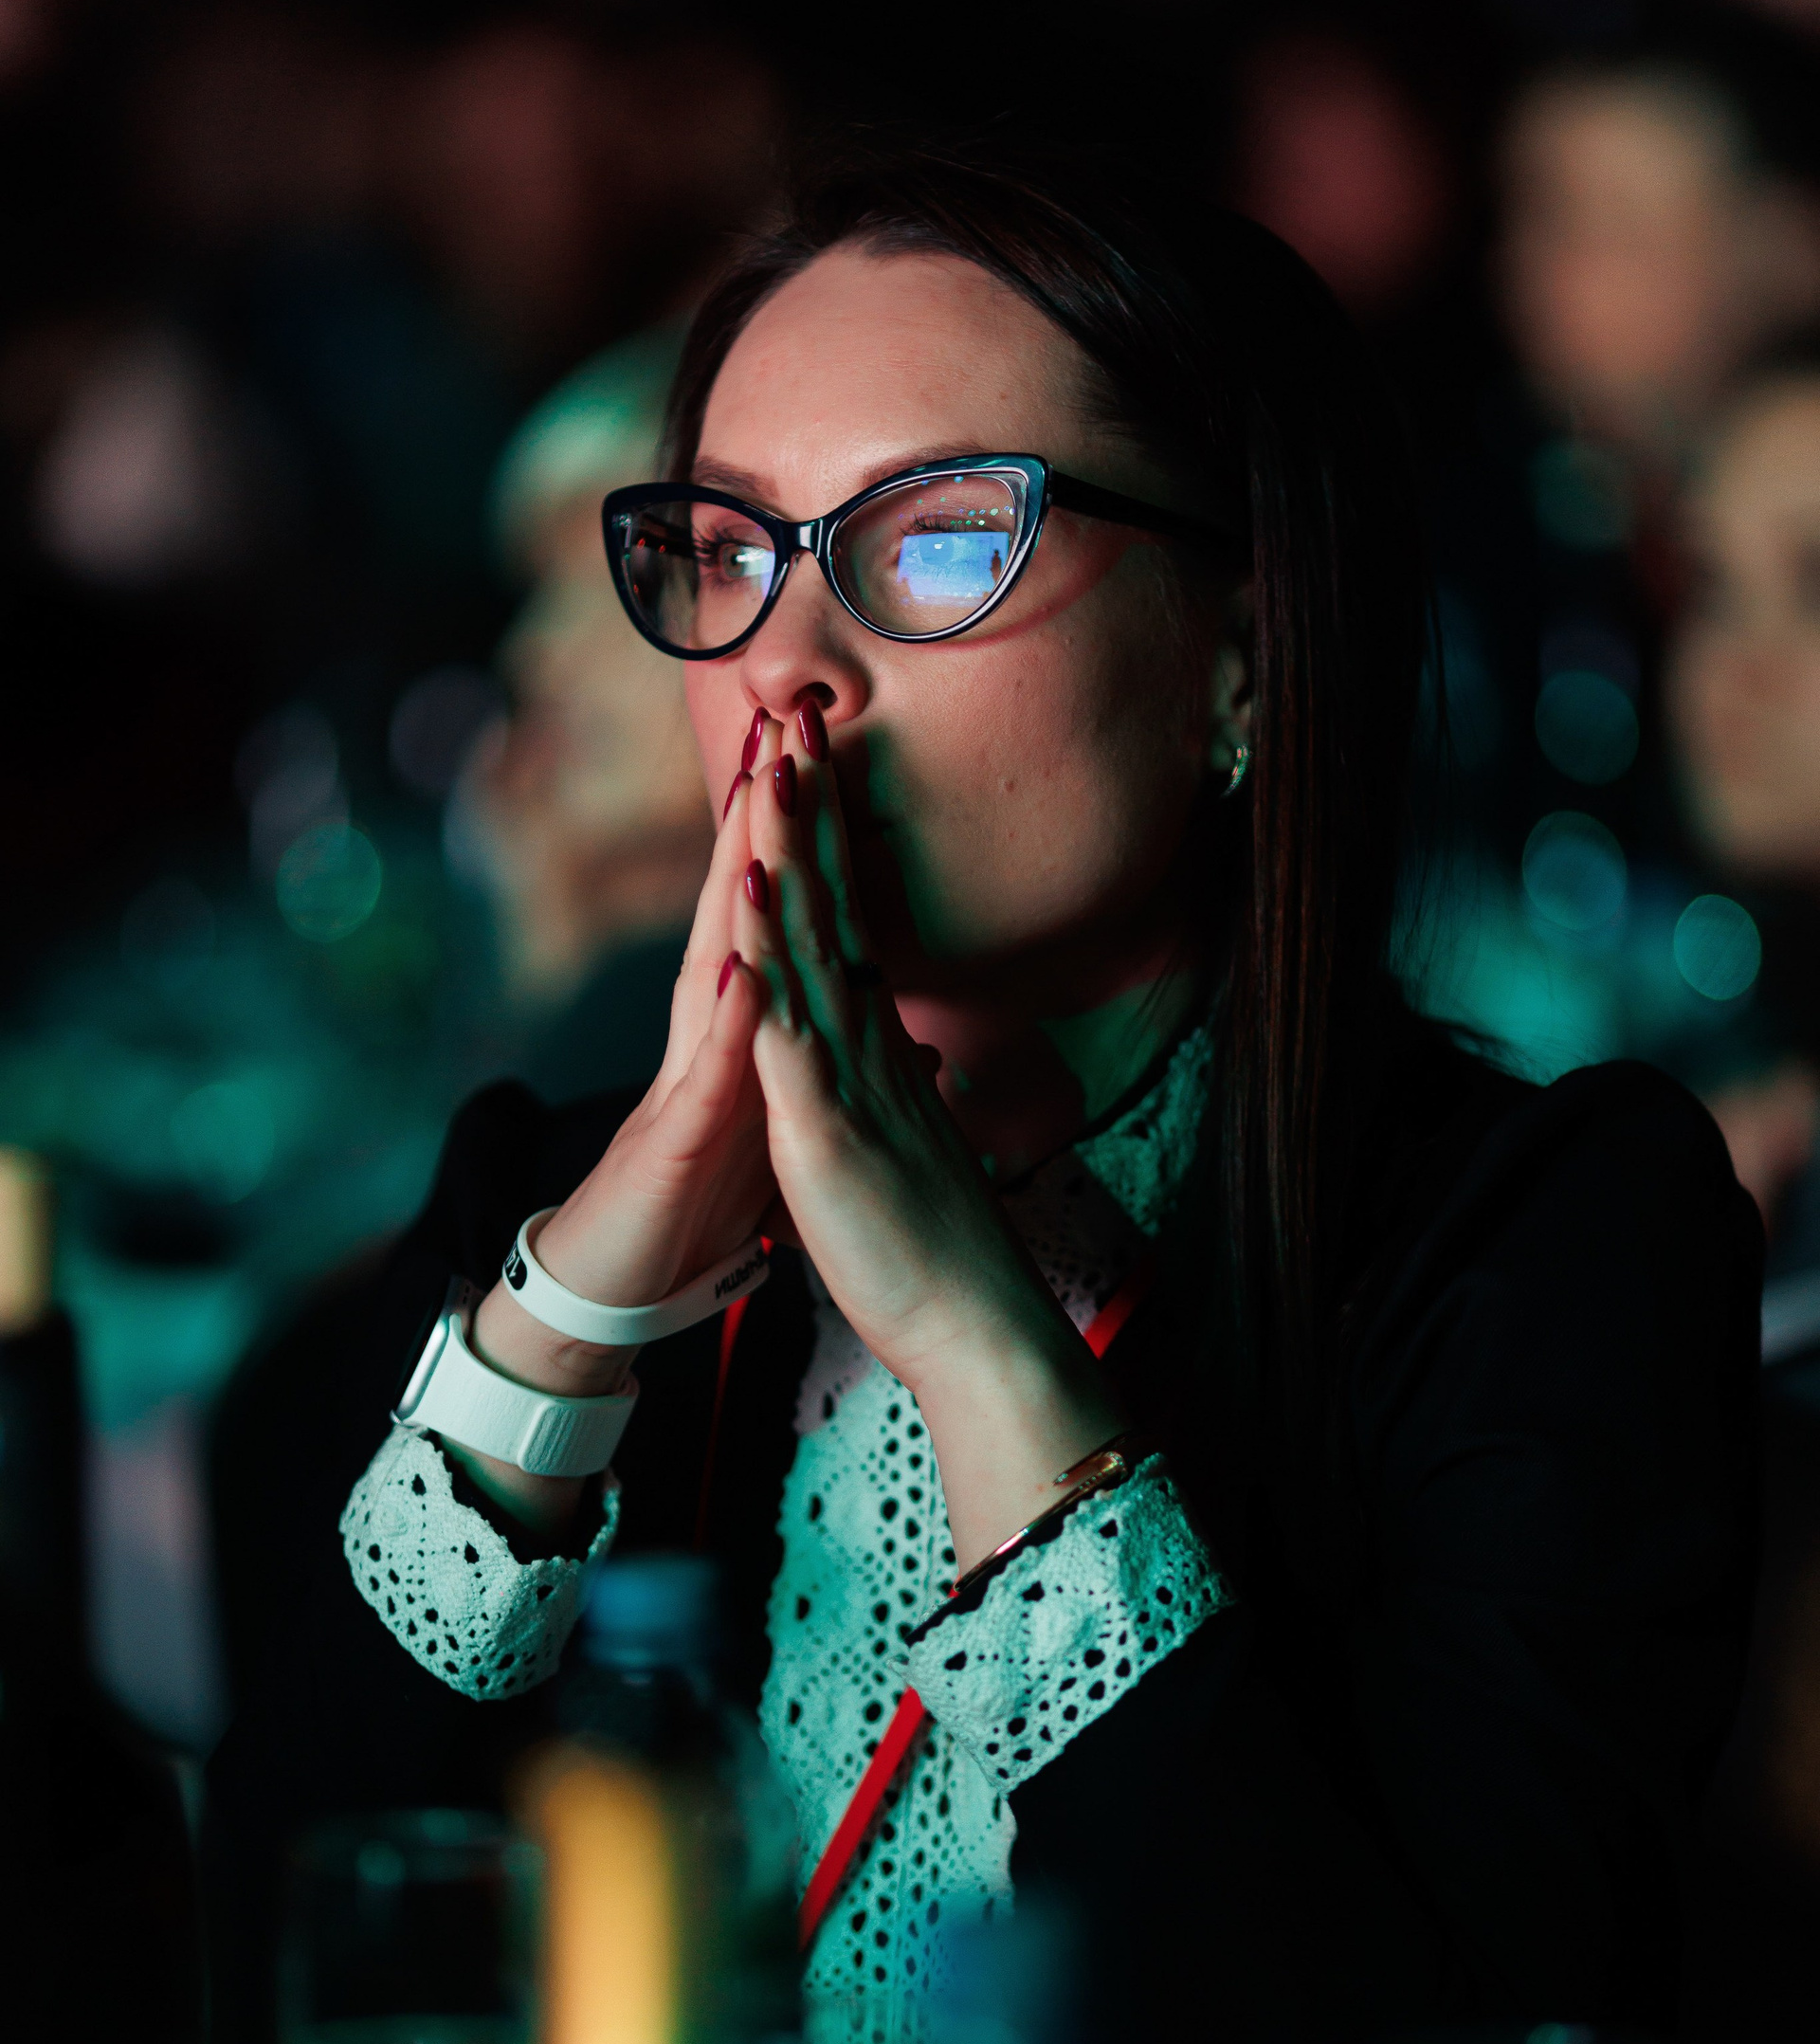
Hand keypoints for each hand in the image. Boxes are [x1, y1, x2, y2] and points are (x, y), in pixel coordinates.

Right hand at [462, 722, 775, 1520]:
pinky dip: (729, 1015)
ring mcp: (693, 1071)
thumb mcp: (777, 1104)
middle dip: (760, 811)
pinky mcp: (682, 1133)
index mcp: (746, 1015)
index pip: (777, 903)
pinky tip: (743, 962)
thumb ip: (814, 1051)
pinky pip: (712, 1068)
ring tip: (758, 797)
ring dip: (735, 877)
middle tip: (783, 715)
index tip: (829, 745)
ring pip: (718, 955)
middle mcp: (711, 1025)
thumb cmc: (704, 1192)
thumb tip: (880, 1019)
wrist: (632, 1279)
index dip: (804, 827)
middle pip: (738, 900)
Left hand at [733, 710, 1120, 1569]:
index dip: (829, 842)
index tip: (813, 765)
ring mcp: (852, 1083)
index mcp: (877, 1051)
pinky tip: (751, 907)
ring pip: (811, 952)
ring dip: (788, 858)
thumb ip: (902, 1085)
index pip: (848, 924)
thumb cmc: (937, 1245)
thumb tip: (910, 1048)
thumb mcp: (908, 1143)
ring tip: (766, 772)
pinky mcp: (830, 1133)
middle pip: (834, 910)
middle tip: (797, 717)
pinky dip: (767, 968)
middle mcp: (869, 1048)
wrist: (976, 1326)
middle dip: (810, 812)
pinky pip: (791, 1038)